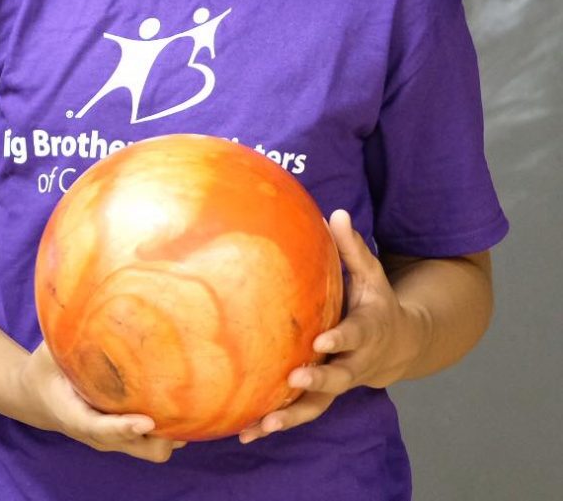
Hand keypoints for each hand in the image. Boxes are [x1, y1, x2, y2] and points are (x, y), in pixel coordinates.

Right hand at [16, 343, 186, 462]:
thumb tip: (86, 300)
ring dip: (172, 432)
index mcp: (75, 416)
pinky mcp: (127, 439)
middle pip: (142, 449)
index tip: (146, 421)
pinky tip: (179, 398)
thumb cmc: (46, 371)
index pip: (101, 429)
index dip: (124, 428)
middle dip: (164, 435)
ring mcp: (116, 441)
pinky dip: (170, 427)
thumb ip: (65, 336)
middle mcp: (100, 436)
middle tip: (180, 404)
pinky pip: (156, 441)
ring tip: (188, 400)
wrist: (37, 399)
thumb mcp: (48, 353)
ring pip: (155, 449)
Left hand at [239, 209, 421, 443]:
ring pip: (318, 405)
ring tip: (263, 424)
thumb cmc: (375, 302)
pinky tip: (244, 431)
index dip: (341, 339)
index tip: (323, 340)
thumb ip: (353, 248)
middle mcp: (354, 362)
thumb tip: (338, 212)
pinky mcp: (322, 396)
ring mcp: (339, 383)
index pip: (354, 335)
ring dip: (291, 415)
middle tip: (296, 378)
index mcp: (366, 330)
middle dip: (318, 380)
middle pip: (339, 377)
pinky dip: (275, 423)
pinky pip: (300, 412)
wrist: (400, 344)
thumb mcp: (371, 274)